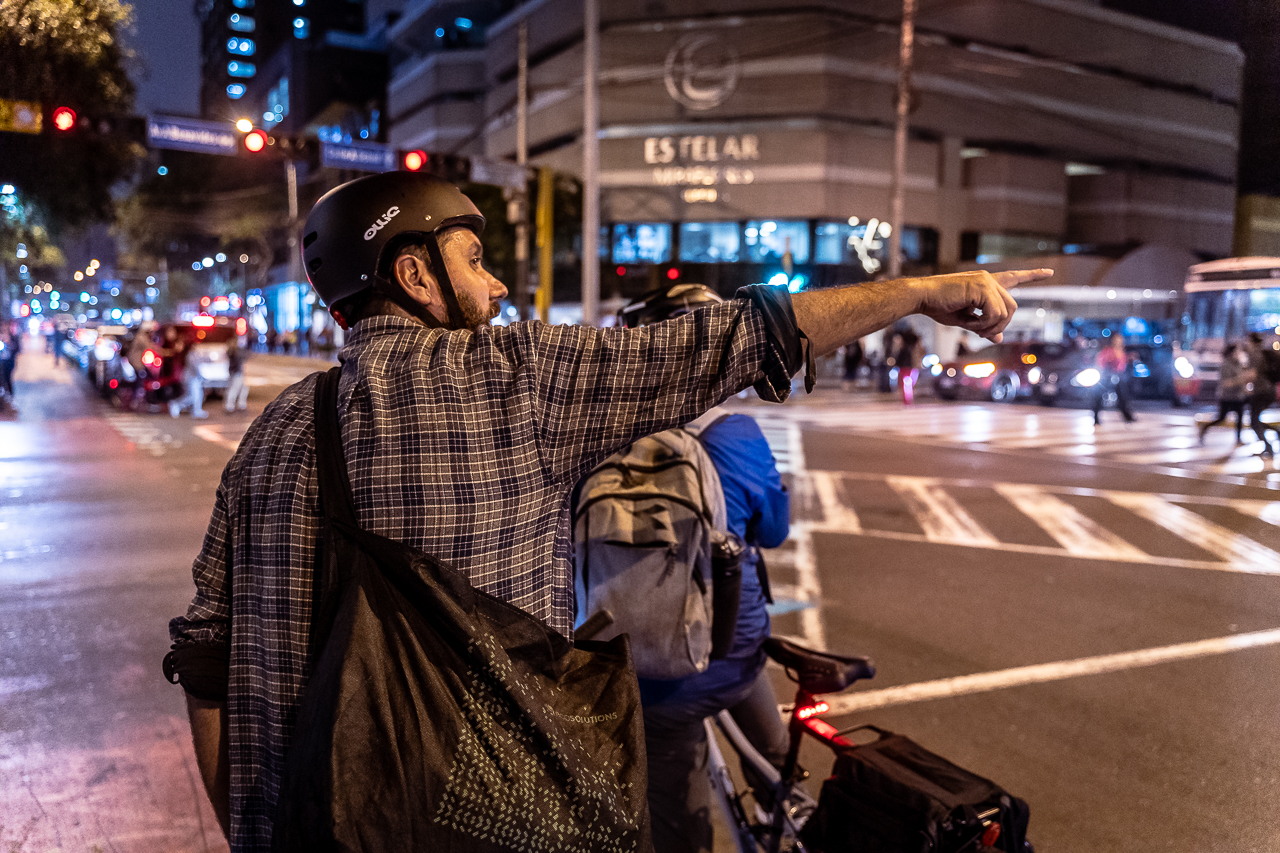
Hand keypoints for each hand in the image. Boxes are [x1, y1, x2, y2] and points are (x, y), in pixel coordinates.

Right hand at [914, 269, 1051, 342]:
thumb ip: (984, 326)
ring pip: (1006, 312)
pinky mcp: (981, 287)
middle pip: (1012, 307)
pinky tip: (970, 322)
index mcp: (985, 284)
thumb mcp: (965, 320)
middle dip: (1001, 325)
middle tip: (982, 333)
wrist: (922, 297)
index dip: (1032, 276)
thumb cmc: (938, 306)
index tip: (1049, 272)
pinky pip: (995, 313)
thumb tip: (1000, 337)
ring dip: (991, 326)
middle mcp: (988, 279)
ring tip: (973, 327)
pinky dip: (984, 324)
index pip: (1013, 277)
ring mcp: (986, 281)